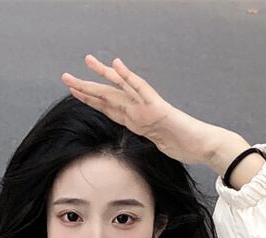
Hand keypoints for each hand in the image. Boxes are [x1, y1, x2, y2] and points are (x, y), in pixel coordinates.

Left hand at [61, 55, 216, 164]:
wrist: (200, 145)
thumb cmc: (181, 144)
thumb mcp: (154, 145)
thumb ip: (142, 139)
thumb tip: (130, 146)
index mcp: (135, 118)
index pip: (108, 107)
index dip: (90, 98)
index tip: (74, 90)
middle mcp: (138, 109)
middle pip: (107, 95)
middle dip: (86, 86)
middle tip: (65, 77)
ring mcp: (147, 107)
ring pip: (119, 89)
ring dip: (101, 77)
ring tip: (86, 63)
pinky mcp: (158, 108)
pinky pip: (140, 90)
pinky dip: (128, 77)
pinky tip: (117, 64)